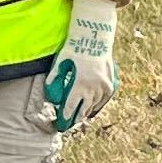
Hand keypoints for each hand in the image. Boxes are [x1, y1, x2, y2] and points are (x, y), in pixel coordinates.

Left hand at [43, 13, 118, 132]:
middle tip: (67, 125)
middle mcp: (93, 88)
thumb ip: (54, 79)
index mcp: (80, 85)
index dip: (65, 119)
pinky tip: (90, 109)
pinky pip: (103, 101)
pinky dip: (96, 106)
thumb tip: (51, 96)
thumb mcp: (60, 62)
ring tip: (78, 117)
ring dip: (85, 112)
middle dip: (74, 119)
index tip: (60, 126)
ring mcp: (104, 87)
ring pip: (93, 107)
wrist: (95, 36)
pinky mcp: (111, 84)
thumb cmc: (75, 47)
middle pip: (83, 111)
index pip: (70, 108)